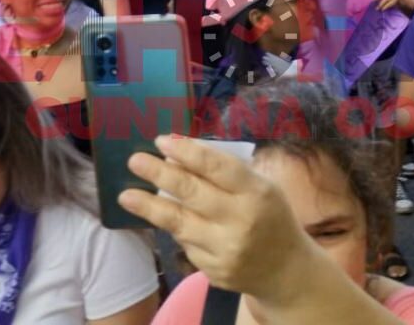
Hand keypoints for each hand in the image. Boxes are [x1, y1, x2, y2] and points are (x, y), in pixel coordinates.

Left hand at [119, 136, 312, 299]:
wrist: (286, 270)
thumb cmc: (271, 217)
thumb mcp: (261, 187)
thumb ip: (226, 173)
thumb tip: (177, 156)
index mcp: (257, 192)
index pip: (216, 167)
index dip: (187, 152)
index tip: (161, 141)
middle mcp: (241, 221)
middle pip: (192, 193)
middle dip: (159, 174)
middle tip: (135, 160)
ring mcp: (226, 249)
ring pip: (179, 223)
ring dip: (150, 207)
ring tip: (126, 196)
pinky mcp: (214, 271)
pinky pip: (186, 245)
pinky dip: (176, 230)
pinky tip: (166, 219)